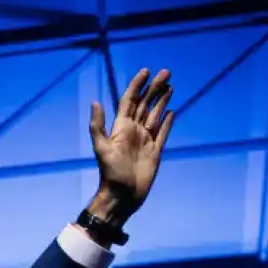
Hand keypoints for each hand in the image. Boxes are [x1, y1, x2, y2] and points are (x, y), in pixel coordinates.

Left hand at [87, 68, 174, 223]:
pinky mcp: (155, 151)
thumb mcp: (101, 148)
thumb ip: (98, 126)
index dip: (137, 85)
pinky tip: (172, 111)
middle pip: (146, 104)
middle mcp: (134, 131)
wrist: (122, 196)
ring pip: (155, 115)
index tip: (146, 71)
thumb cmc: (110, 174)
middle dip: (155, 88)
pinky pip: (163, 133)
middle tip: (167, 72)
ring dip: (162, 100)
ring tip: (171, 86)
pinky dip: (167, 122)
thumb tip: (95, 102)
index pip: (130, 100)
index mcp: (121, 128)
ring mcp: (145, 140)